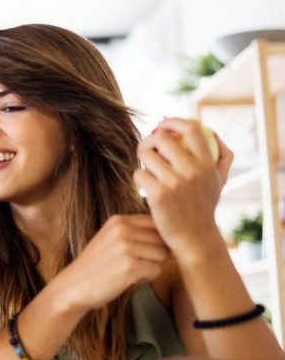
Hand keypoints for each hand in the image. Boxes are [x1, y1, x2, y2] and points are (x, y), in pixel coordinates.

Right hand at [49, 214, 167, 313]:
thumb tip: (171, 235)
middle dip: (155, 254)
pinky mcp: (129, 266)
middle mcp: (122, 229)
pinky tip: (128, 280)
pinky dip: (146, 278)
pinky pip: (156, 270)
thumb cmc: (96, 266)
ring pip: (162, 255)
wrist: (73, 286)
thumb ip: (134, 232)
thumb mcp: (111, 239)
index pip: (156, 222)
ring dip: (151, 266)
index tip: (145, 250)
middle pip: (162, 240)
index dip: (158, 238)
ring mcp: (125, 247)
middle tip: (135, 264)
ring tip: (130, 271)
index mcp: (118, 220)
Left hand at [134, 119, 232, 253]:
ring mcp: (174, 183)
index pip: (192, 130)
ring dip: (142, 162)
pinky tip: (146, 188)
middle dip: (149, 140)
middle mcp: (192, 170)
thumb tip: (213, 132)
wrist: (195, 238)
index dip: (174, 121)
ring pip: (146, 156)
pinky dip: (139, 178)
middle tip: (146, 149)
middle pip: (161, 138)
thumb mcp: (219, 181)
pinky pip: (138, 174)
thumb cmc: (204, 206)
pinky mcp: (158, 195)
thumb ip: (222, 156)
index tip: (163, 123)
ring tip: (148, 172)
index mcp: (207, 164)